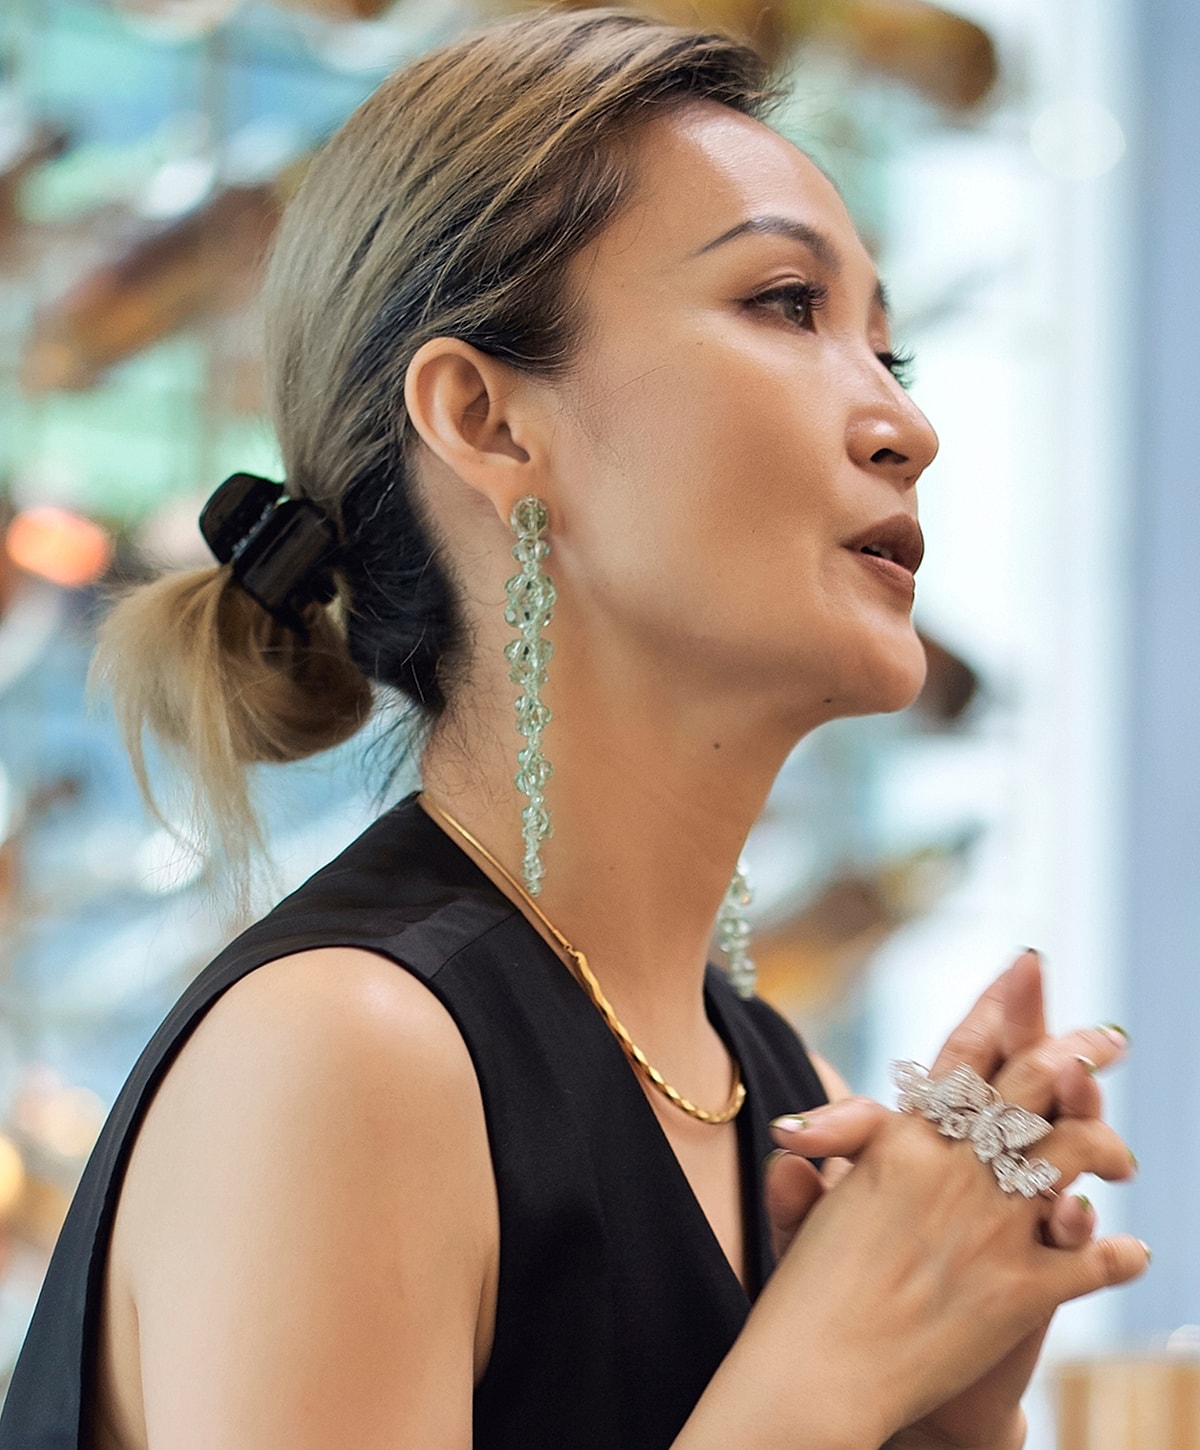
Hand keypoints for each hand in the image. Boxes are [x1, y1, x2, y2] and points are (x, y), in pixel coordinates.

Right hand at [764, 951, 1139, 1447]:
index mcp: (902, 1142)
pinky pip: (1087, 1262)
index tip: (1029, 967)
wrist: (819, 1372)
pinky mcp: (1020, 1291)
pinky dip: (1116, 1254)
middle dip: (1075, 1053)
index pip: (960, 1057)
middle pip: (1028, 1089)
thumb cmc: (805, 1290)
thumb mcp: (810, 1205)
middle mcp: (951, 1170)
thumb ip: (818, 1160)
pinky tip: (1134, 1252)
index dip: (998, 1007)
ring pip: (1067, 1158)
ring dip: (1102, 1145)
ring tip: (1120, 1154)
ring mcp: (990, 1229)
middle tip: (1108, 1036)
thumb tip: (795, 1133)